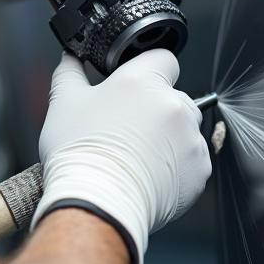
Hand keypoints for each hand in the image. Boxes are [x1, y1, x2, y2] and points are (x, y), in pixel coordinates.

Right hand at [32, 50, 212, 263]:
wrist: (97, 204)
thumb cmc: (79, 156)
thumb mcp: (63, 104)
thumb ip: (70, 73)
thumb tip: (70, 58)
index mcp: (143, 82)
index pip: (163, 58)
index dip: (149, 70)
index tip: (136, 87)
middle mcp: (173, 104)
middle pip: (175, 96)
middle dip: (156, 109)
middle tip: (129, 130)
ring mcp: (190, 137)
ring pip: (185, 129)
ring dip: (169, 138)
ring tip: (138, 157)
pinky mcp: (199, 168)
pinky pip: (193, 160)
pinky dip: (177, 166)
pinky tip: (150, 174)